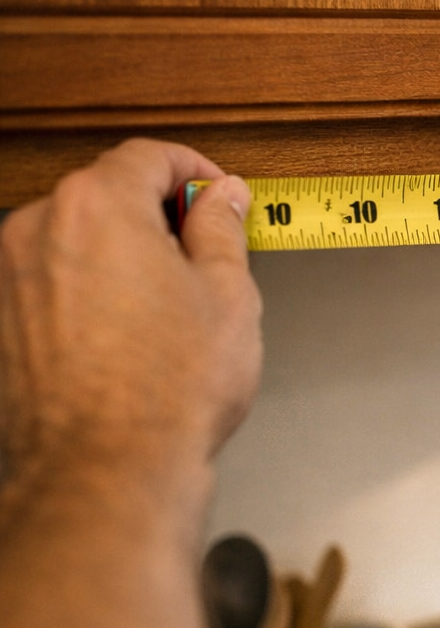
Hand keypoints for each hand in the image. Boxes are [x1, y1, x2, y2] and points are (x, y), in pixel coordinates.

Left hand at [0, 139, 260, 482]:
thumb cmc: (167, 391)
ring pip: (75, 243)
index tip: (219, 195)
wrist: (105, 471)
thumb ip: (222, 231)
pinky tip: (128, 341)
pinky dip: (89, 295)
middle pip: (105, 196)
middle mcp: (36, 228)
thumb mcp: (229, 297)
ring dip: (121, 258)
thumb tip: (222, 198)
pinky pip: (51, 286)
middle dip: (157, 217)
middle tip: (206, 260)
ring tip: (169, 314)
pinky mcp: (0, 322)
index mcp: (97, 206)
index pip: (147, 156)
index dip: (194, 170)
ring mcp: (7, 276)